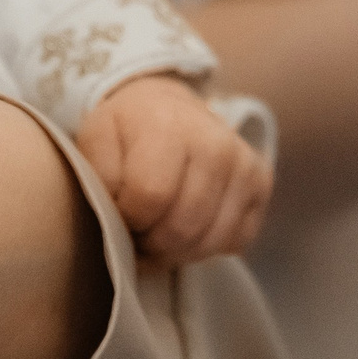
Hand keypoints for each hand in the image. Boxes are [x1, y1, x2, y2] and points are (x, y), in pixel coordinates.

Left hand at [76, 75, 271, 263]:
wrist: (167, 107)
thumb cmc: (126, 130)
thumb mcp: (96, 140)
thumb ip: (101, 179)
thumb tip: (121, 219)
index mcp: (169, 126)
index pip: (150, 199)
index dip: (129, 219)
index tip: (121, 212)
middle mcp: (216, 143)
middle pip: (182, 227)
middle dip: (151, 243)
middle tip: (137, 233)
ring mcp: (244, 164)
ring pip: (210, 241)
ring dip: (177, 251)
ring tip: (157, 234)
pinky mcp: (261, 183)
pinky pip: (235, 241)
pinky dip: (206, 246)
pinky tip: (187, 228)